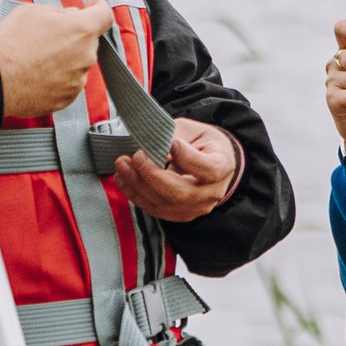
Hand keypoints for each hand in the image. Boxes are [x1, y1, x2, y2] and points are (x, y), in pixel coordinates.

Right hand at [0, 0, 114, 117]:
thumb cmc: (10, 42)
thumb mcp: (31, 11)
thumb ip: (58, 12)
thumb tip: (69, 16)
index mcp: (81, 30)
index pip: (104, 15)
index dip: (97, 8)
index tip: (90, 7)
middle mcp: (86, 56)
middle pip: (88, 41)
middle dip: (73, 36)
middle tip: (48, 36)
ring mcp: (78, 80)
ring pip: (78, 63)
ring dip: (65, 58)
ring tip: (36, 58)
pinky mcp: (67, 98)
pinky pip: (68, 83)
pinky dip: (57, 78)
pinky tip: (36, 75)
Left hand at [111, 118, 244, 223]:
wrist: (211, 161)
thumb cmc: (202, 142)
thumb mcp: (193, 130)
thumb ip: (174, 136)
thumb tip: (149, 148)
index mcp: (223, 166)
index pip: (208, 169)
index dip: (188, 159)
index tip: (172, 143)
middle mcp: (212, 192)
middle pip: (180, 192)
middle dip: (151, 175)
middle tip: (135, 157)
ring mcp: (196, 208)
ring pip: (164, 203)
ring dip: (137, 185)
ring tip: (122, 165)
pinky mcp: (180, 215)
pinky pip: (155, 209)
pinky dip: (136, 195)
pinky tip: (124, 179)